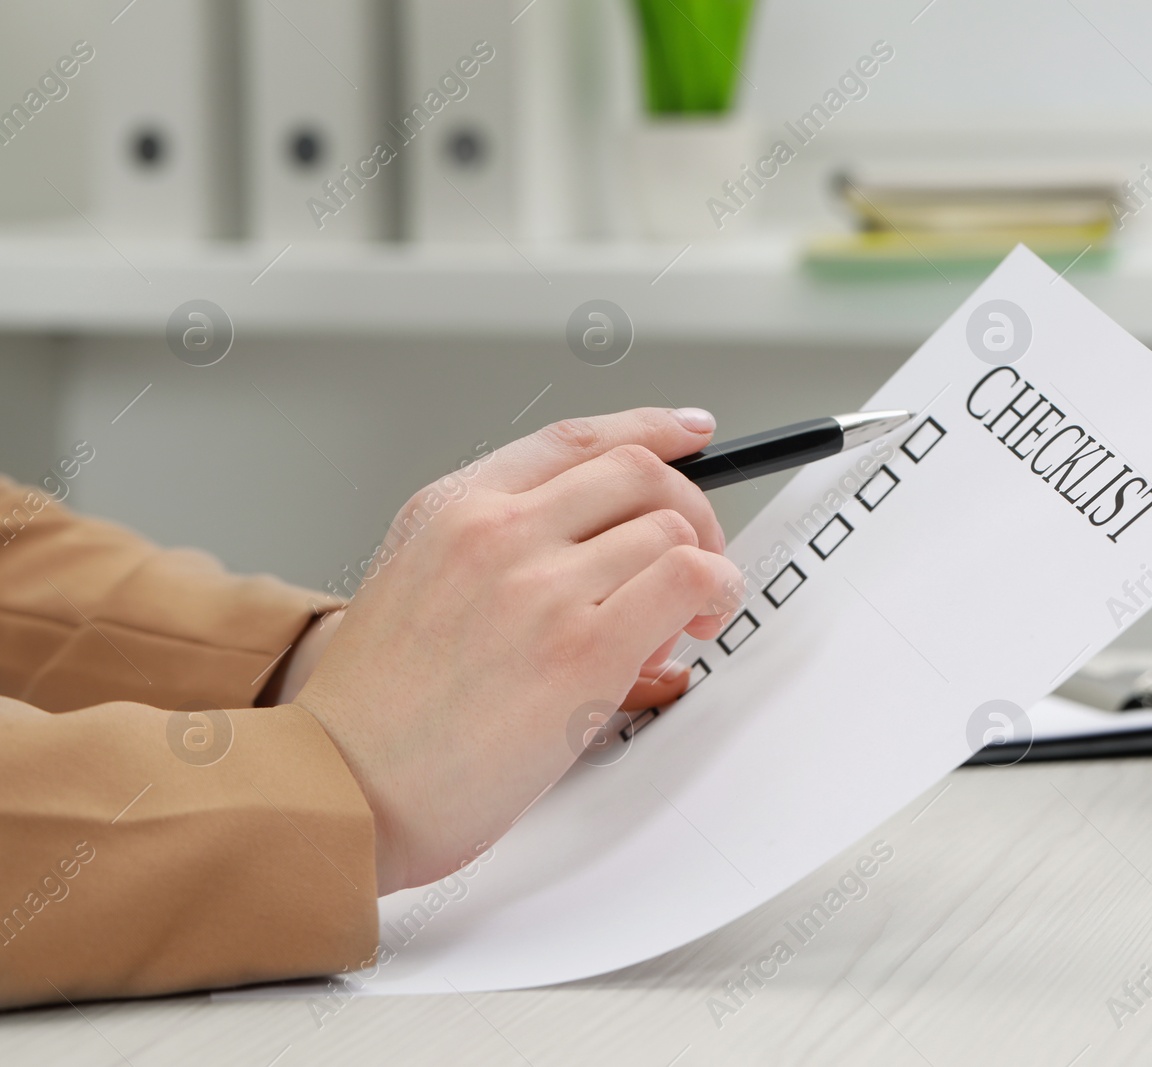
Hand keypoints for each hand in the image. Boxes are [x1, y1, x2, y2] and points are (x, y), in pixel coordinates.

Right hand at [293, 408, 742, 894]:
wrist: (346, 789)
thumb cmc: (377, 717)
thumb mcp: (416, 587)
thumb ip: (502, 553)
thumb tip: (607, 551)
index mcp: (451, 509)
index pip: (575, 439)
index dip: (649, 428)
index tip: (687, 433)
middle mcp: (497, 531)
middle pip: (638, 473)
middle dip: (689, 509)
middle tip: (698, 555)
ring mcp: (541, 585)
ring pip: (671, 529)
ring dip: (702, 568)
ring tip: (681, 622)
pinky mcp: (584, 646)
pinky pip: (688, 579)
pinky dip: (715, 591)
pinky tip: (699, 624)